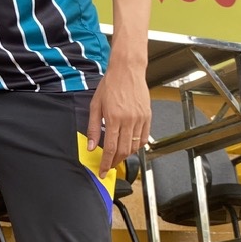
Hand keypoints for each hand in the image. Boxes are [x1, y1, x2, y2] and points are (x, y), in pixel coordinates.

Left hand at [86, 59, 150, 177]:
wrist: (127, 70)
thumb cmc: (110, 85)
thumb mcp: (95, 105)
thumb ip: (94, 128)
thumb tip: (92, 146)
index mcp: (114, 118)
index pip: (110, 148)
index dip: (106, 163)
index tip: (102, 171)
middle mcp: (129, 120)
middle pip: (124, 150)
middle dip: (115, 162)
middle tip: (108, 166)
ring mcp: (140, 119)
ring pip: (135, 146)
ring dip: (126, 154)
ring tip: (117, 156)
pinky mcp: (148, 116)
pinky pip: (144, 138)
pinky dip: (136, 146)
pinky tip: (129, 146)